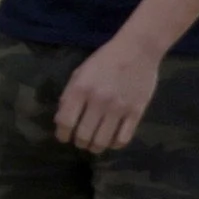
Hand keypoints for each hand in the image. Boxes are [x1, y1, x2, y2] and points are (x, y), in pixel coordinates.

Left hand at [54, 36, 163, 153]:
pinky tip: (112, 141)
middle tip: (80, 142)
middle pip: (83, 135)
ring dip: (95, 147)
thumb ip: (69, 96)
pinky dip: (115, 144)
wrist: (137, 50)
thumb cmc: (104, 60)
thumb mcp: (79, 73)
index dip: (62, 134)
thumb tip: (62, 121)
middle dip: (79, 143)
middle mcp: (98, 101)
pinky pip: (123, 138)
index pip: (65, 121)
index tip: (63, 137)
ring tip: (94, 145)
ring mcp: (118, 108)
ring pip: (102, 141)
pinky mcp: (136, 112)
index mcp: (80, 89)